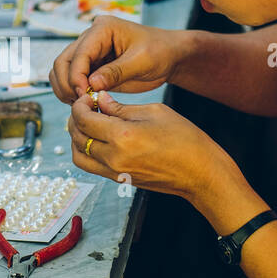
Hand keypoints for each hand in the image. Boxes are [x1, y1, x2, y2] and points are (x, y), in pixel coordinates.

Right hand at [49, 16, 190, 103]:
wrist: (169, 55)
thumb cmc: (160, 52)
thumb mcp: (142, 61)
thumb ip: (116, 72)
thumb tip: (91, 84)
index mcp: (102, 28)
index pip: (79, 53)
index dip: (77, 77)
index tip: (85, 96)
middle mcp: (90, 37)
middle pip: (63, 61)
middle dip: (68, 84)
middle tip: (82, 104)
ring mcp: (88, 52)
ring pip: (62, 70)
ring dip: (65, 89)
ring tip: (82, 105)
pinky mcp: (90, 66)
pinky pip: (71, 78)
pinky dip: (71, 91)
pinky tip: (84, 103)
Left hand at [65, 92, 236, 203]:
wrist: (200, 173)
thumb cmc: (184, 139)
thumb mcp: (154, 112)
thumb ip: (122, 107)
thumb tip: (100, 100)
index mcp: (122, 136)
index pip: (84, 119)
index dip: (80, 105)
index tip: (87, 97)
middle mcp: (113, 158)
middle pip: (76, 137)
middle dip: (76, 118)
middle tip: (86, 107)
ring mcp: (115, 172)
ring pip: (78, 156)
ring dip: (77, 138)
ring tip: (89, 123)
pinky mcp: (119, 180)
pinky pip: (91, 166)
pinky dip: (86, 151)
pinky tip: (98, 138)